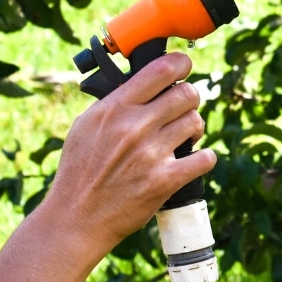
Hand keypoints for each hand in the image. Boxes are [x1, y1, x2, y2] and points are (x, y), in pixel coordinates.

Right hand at [41, 52, 216, 258]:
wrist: (76, 218)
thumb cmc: (79, 171)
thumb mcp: (86, 126)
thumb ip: (115, 103)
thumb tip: (145, 82)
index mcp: (115, 108)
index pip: (161, 69)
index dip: (181, 63)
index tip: (184, 66)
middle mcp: (134, 127)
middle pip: (187, 93)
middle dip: (189, 99)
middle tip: (182, 110)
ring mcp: (151, 154)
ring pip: (196, 122)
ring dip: (194, 128)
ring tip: (183, 137)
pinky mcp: (165, 180)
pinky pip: (205, 157)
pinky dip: (203, 158)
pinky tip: (192, 160)